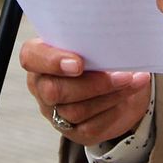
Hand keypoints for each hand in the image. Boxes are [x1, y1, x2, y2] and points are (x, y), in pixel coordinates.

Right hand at [20, 38, 151, 145]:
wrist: (117, 80)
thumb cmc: (99, 51)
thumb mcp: (93, 38)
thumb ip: (93, 34)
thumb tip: (113, 31)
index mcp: (39, 56)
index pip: (30, 57)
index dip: (51, 61)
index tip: (79, 63)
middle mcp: (42, 86)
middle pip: (53, 90)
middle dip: (91, 83)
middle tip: (122, 74)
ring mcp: (55, 111)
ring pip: (75, 110)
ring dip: (109, 95)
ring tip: (132, 80)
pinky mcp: (74, 130)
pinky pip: (91, 127)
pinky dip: (114, 110)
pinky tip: (129, 94)